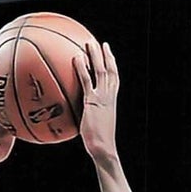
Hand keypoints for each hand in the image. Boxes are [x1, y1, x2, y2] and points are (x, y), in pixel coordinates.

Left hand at [77, 41, 118, 163]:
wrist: (103, 148)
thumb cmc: (99, 144)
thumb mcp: (95, 126)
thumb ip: (90, 117)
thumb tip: (80, 117)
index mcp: (111, 102)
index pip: (114, 80)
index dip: (113, 66)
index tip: (109, 56)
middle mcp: (109, 97)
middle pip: (110, 71)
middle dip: (107, 56)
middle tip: (101, 44)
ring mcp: (102, 98)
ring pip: (101, 71)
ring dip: (95, 55)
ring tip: (89, 43)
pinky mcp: (92, 101)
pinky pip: (87, 80)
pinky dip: (82, 68)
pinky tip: (76, 58)